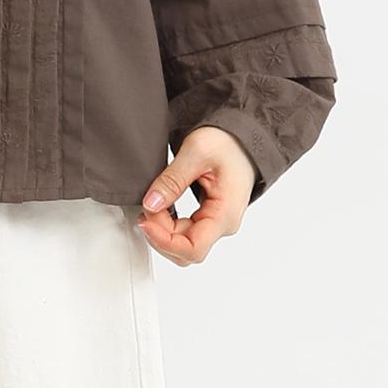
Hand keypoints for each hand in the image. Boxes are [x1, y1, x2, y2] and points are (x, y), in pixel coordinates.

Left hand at [136, 125, 257, 264]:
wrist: (242, 137)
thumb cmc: (228, 142)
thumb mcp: (196, 152)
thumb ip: (173, 180)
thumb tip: (151, 204)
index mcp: (225, 215)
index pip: (193, 249)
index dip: (164, 241)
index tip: (145, 221)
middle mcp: (223, 225)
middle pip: (185, 250)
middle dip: (160, 234)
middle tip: (146, 208)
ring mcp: (216, 222)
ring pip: (184, 243)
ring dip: (162, 231)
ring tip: (150, 206)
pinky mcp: (208, 216)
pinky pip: (186, 231)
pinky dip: (168, 225)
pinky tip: (159, 208)